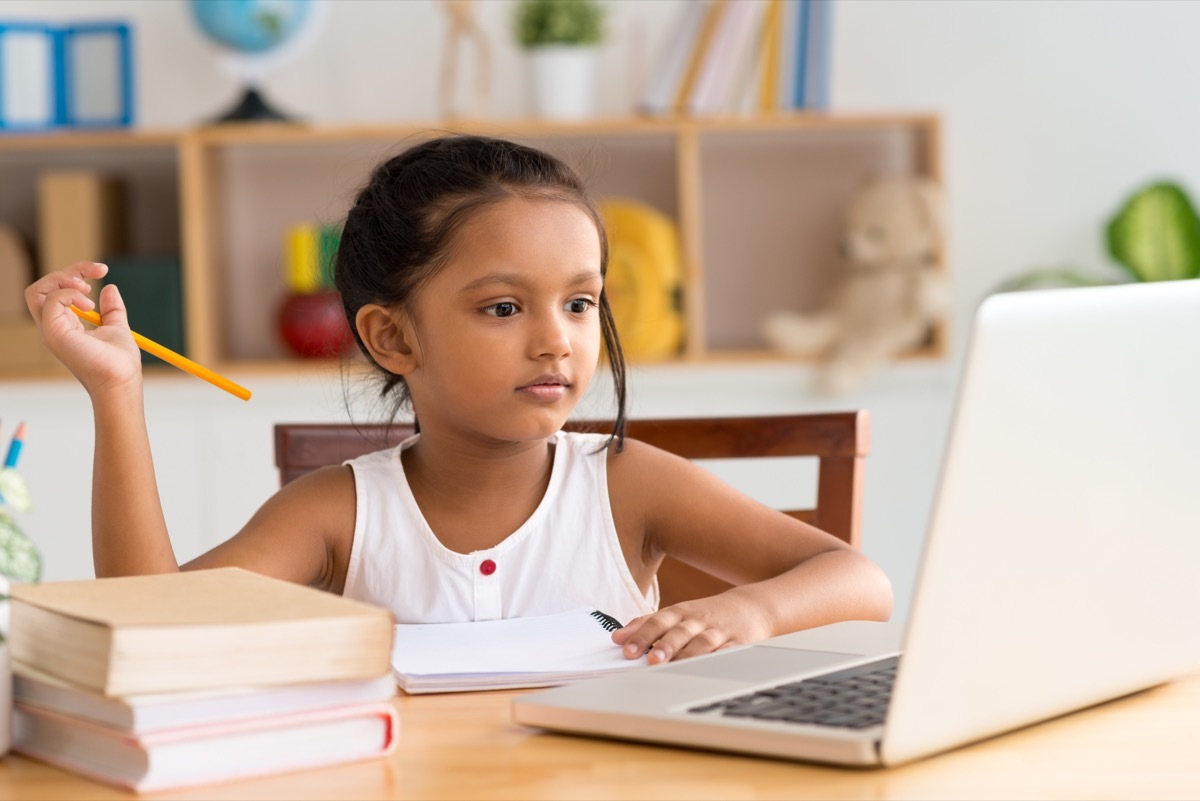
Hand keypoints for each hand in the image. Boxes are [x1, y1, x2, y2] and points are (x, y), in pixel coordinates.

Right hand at [25, 263, 141, 394]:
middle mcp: (54, 326)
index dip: (77, 273)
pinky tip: (89, 305)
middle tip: (98, 272)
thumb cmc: (119, 363)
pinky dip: (69, 292)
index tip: (102, 270)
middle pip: (44, 287)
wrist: (121, 381)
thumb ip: (111, 310)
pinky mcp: (53, 333)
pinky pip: (50, 300)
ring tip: (88, 289)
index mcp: (66, 324)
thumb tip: (110, 288)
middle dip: (71, 270)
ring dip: (63, 279)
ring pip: (37, 291)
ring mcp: (51, 330)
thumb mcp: (116, 327)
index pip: (58, 291)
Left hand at [611, 592, 773, 664]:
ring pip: (700, 644)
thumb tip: (618, 637)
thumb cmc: (708, 614)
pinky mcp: (738, 645)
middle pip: (678, 632)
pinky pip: (726, 654)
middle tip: (648, 659)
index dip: (641, 634)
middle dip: (662, 645)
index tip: (624, 647)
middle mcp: (698, 621)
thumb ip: (649, 624)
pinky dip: (715, 662)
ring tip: (670, 667)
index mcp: (681, 612)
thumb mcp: (679, 613)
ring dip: (685, 656)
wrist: (753, 606)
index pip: (658, 621)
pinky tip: (704, 670)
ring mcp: (718, 632)